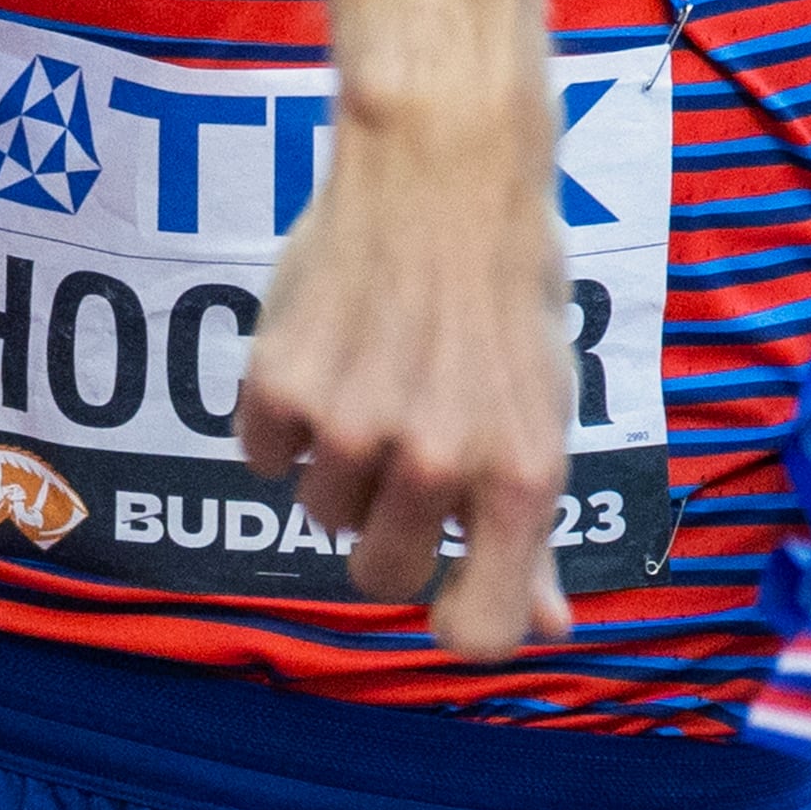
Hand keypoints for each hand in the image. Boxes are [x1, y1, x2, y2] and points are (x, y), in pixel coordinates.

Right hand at [239, 112, 575, 659]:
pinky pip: (259, 454)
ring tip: (369, 387)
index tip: (444, 580)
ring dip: (335, 466)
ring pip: (320, 511)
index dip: (454, 617)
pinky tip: (322, 358)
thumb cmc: (505, 300)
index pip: (477, 633)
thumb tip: (551, 627)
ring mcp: (352, 426)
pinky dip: (279, 421)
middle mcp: (436, 463)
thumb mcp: (542, 416)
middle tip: (401, 455)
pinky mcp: (280, 384)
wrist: (441, 175)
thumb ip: (533, 530)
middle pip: (380, 576)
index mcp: (518, 480)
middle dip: (386, 528)